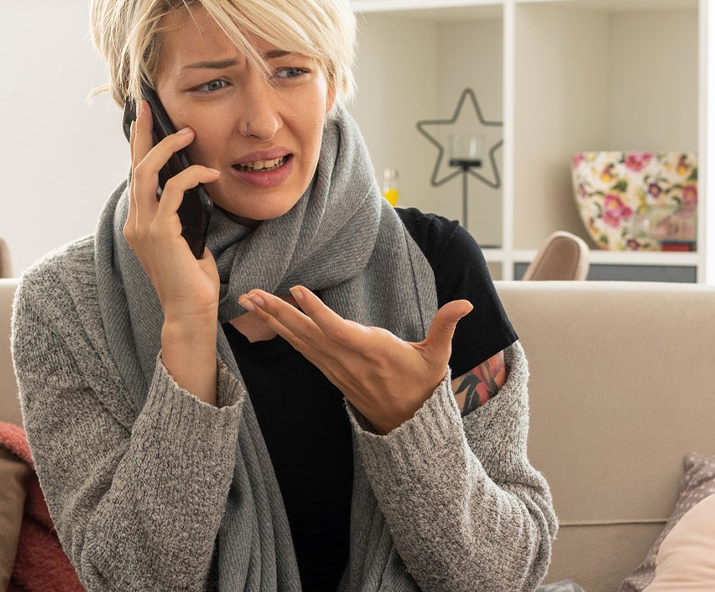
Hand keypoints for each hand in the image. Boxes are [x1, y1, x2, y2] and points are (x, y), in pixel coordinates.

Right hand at [124, 99, 221, 321]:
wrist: (190, 312)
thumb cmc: (193, 281)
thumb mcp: (187, 242)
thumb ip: (184, 218)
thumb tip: (196, 195)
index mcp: (139, 224)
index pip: (137, 177)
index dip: (139, 147)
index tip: (144, 120)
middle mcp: (136, 222)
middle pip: (135, 166)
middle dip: (142, 134)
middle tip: (150, 106)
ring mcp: (144, 227)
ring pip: (147, 173)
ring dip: (167, 148)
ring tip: (187, 133)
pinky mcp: (160, 232)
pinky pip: (173, 191)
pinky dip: (190, 176)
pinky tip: (209, 172)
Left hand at [237, 286, 472, 433]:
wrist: (407, 424)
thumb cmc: (422, 384)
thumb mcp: (438, 357)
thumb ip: (446, 326)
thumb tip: (466, 303)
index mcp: (373, 352)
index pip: (340, 331)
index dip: (318, 312)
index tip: (297, 291)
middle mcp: (348, 360)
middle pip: (308, 334)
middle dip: (279, 313)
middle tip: (252, 294)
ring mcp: (334, 366)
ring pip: (298, 340)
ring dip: (272, 319)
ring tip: (248, 300)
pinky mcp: (328, 370)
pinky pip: (300, 348)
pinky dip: (281, 331)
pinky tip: (265, 318)